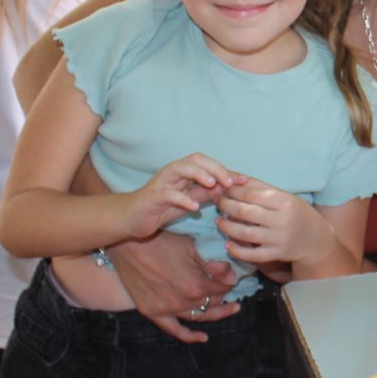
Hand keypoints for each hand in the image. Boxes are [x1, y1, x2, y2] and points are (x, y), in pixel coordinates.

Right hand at [104, 232, 238, 343]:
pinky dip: (189, 336)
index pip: (223, 288)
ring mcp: (167, 310)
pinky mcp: (152, 313)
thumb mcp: (192, 247)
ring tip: (231, 308)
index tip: (234, 275)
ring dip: (217, 313)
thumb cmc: (161, 241)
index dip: (230, 281)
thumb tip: (233, 277)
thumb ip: (215, 264)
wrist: (127, 245)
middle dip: (225, 295)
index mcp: (196, 285)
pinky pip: (174, 330)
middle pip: (213, 302)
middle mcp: (182, 302)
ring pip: (199, 316)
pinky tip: (203, 338)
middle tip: (234, 290)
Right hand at [126, 154, 240, 239]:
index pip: (207, 163)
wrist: (132, 218)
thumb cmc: (162, 207)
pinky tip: (193, 206)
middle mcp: (173, 172)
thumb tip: (228, 187)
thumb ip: (206, 193)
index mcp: (184, 172)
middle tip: (229, 182)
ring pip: (180, 168)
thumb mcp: (189, 200)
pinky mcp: (152, 196)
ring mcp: (161, 182)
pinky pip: (167, 193)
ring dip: (198, 174)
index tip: (244, 180)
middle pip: (195, 159)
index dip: (226, 170)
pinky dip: (181, 198)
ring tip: (212, 185)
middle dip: (215, 167)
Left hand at [216, 178, 336, 266]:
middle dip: (226, 206)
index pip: (251, 194)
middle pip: (245, 212)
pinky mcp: (276, 254)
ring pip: (245, 233)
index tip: (222, 189)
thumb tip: (234, 177)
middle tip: (218, 203)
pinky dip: (237, 250)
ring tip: (219, 221)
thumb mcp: (284, 196)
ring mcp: (279, 238)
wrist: (316, 239)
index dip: (232, 191)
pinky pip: (252, 254)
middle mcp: (282, 220)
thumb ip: (259, 187)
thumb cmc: (296, 212)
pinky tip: (228, 244)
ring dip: (227, 227)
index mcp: (284, 201)